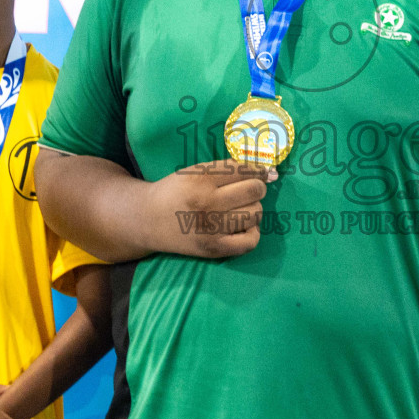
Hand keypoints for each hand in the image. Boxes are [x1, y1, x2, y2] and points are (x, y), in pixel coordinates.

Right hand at [144, 159, 274, 258]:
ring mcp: (211, 228)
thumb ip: (228, 169)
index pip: (244, 169)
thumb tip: (271, 173)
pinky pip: (251, 241)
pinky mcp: (214, 249)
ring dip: (253, 209)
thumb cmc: (175, 191)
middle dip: (257, 188)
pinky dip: (252, 232)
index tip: (263, 172)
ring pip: (256, 214)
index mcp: (200, 178)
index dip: (259, 169)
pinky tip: (241, 226)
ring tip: (239, 208)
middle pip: (254, 191)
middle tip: (247, 191)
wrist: (148, 220)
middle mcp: (207, 203)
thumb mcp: (195, 171)